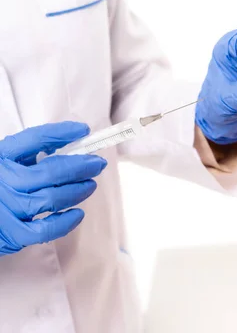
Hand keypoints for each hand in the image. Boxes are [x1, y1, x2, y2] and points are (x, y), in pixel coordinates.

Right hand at [0, 122, 106, 255]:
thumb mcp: (7, 160)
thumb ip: (30, 151)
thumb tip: (72, 139)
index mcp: (0, 157)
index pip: (34, 139)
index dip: (62, 132)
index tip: (84, 130)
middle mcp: (2, 181)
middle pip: (51, 172)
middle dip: (82, 166)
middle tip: (98, 164)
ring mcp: (6, 208)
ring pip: (53, 199)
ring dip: (78, 191)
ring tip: (90, 185)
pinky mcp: (11, 235)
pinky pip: (46, 230)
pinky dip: (66, 222)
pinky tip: (77, 213)